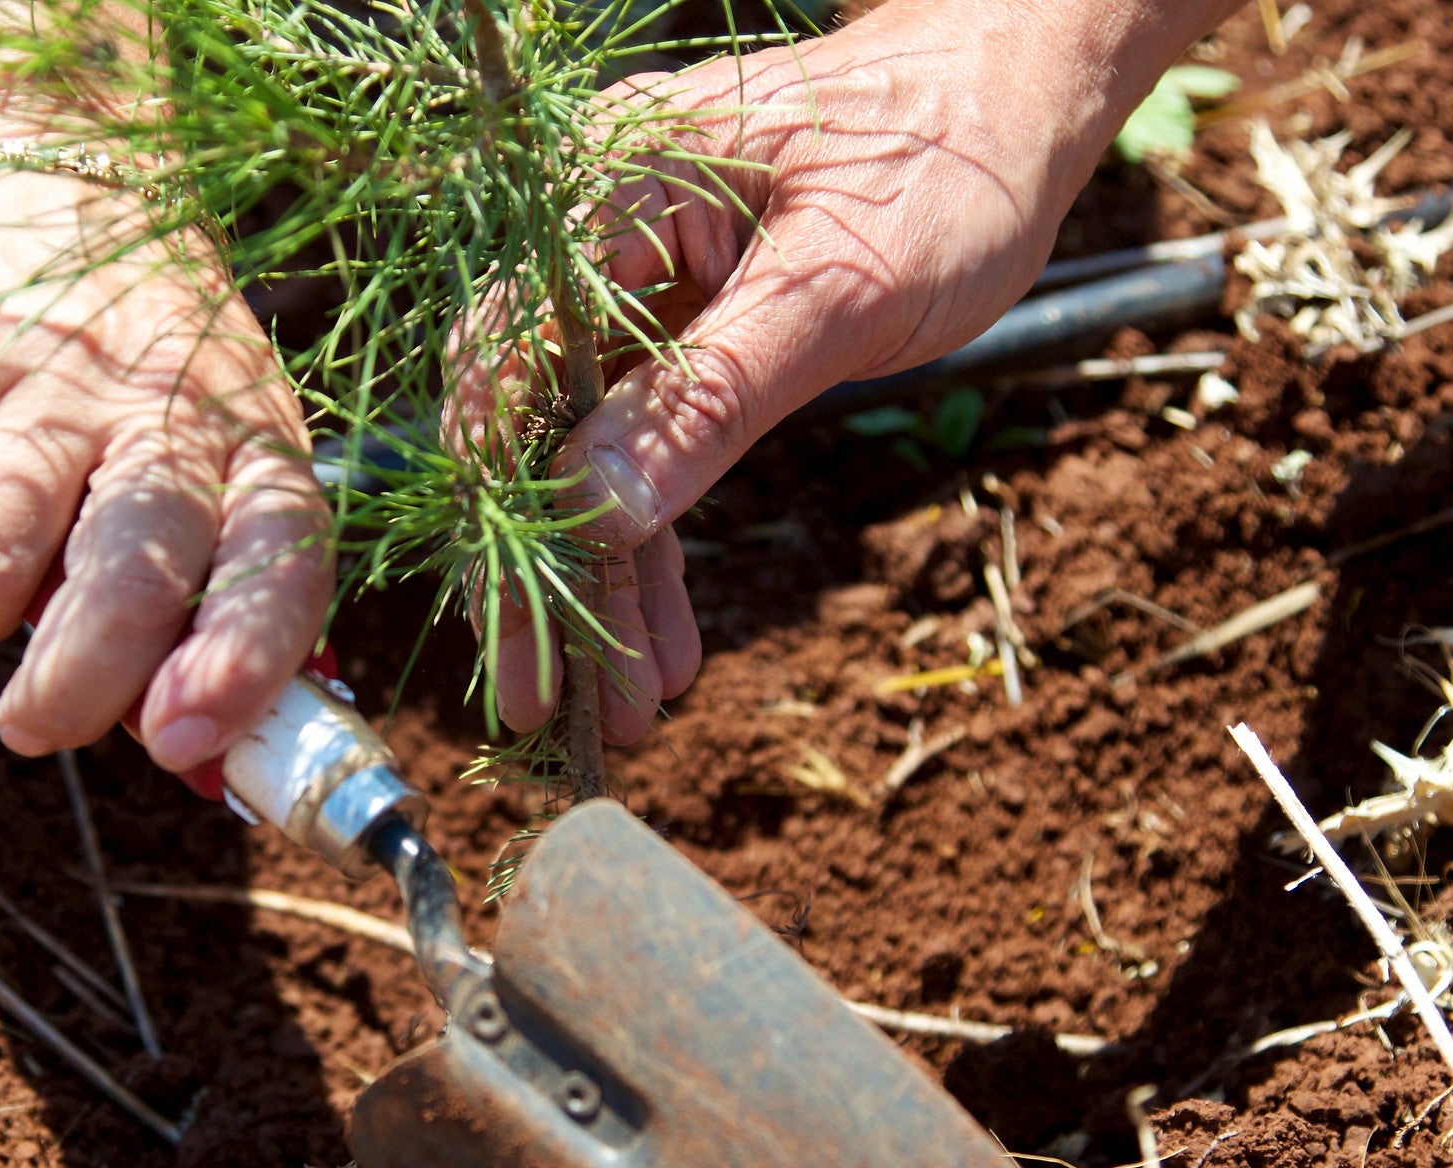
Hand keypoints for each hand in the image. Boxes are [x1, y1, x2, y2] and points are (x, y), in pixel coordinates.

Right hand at [0, 169, 330, 768]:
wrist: (46, 156)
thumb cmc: (149, 353)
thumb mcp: (221, 440)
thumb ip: (208, 588)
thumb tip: (198, 757)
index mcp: (258, 441)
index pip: (281, 564)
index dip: (242, 664)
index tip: (187, 741)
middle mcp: (167, 409)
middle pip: (134, 572)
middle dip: (82, 679)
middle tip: (37, 728)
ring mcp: (51, 378)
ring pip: (2, 547)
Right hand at [470, 0, 1241, 741]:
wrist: (1017, 102)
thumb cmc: (945, 160)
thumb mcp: (840, 285)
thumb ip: (712, 395)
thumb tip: (594, 509)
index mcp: (604, 192)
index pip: (510, 368)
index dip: (511, 508)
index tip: (522, 630)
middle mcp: (590, 239)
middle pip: (529, 428)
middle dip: (546, 572)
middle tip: (545, 703)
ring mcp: (627, 291)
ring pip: (585, 458)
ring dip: (603, 582)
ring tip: (621, 707)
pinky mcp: (671, 336)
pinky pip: (643, 451)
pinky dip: (652, 544)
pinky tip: (664, 642)